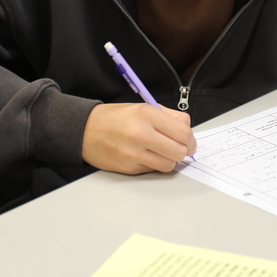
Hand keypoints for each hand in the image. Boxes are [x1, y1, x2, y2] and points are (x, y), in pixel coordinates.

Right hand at [82, 103, 196, 173]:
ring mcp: (134, 153)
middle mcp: (141, 134)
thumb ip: (168, 116)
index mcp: (147, 115)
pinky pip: (153, 170)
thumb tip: (187, 128)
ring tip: (163, 152)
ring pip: (169, 164)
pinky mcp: (129, 168)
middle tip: (180, 148)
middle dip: (183, 150)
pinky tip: (148, 155)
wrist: (85, 130)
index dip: (191, 139)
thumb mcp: (143, 107)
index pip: (183, 132)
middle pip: (179, 150)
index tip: (190, 141)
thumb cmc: (115, 117)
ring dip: (171, 159)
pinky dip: (155, 164)